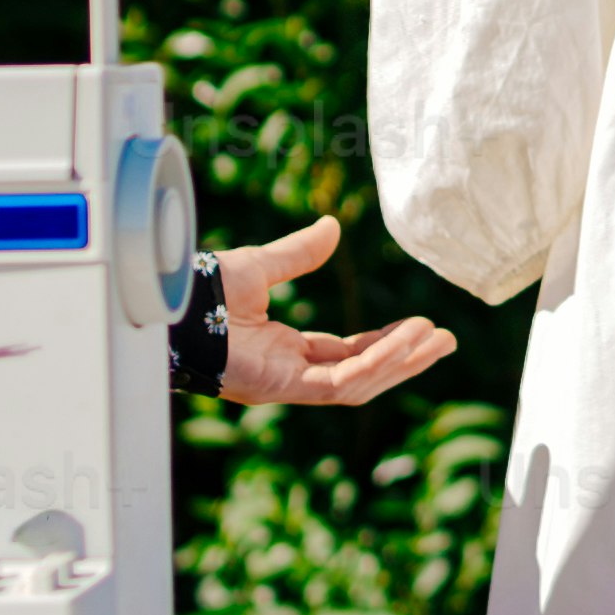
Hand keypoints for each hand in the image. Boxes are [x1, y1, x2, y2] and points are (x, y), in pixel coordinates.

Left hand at [214, 208, 454, 407]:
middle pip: (361, 375)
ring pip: (359, 384)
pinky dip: (377, 364)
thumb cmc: (198, 289)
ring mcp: (286, 384)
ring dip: (401, 363)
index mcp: (283, 349)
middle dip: (405, 360)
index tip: (419, 327)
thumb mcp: (260, 266)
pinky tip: (407, 341)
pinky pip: (342, 384)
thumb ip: (299, 254)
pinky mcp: (283, 387)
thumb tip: (332, 227)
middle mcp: (288, 372)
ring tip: (438, 341)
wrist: (169, 300)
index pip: (345, 354)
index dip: (384, 342)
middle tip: (445, 341)